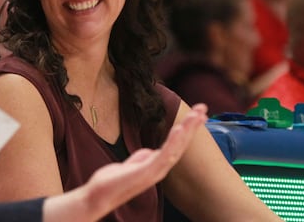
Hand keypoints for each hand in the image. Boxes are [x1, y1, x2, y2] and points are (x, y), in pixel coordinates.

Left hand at [42, 103, 207, 221]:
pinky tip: (179, 130)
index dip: (188, 129)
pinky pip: (163, 155)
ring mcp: (154, 171)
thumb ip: (140, 158)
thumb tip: (148, 151)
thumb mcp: (129, 165)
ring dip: (187, 131)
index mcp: (156, 164)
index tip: (198, 114)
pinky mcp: (146, 173)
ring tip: (197, 115)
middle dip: (193, 126)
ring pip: (176, 148)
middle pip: (181, 144)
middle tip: (204, 108)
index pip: (177, 144)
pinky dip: (173, 142)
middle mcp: (159, 168)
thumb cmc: (112, 182)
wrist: (99, 195)